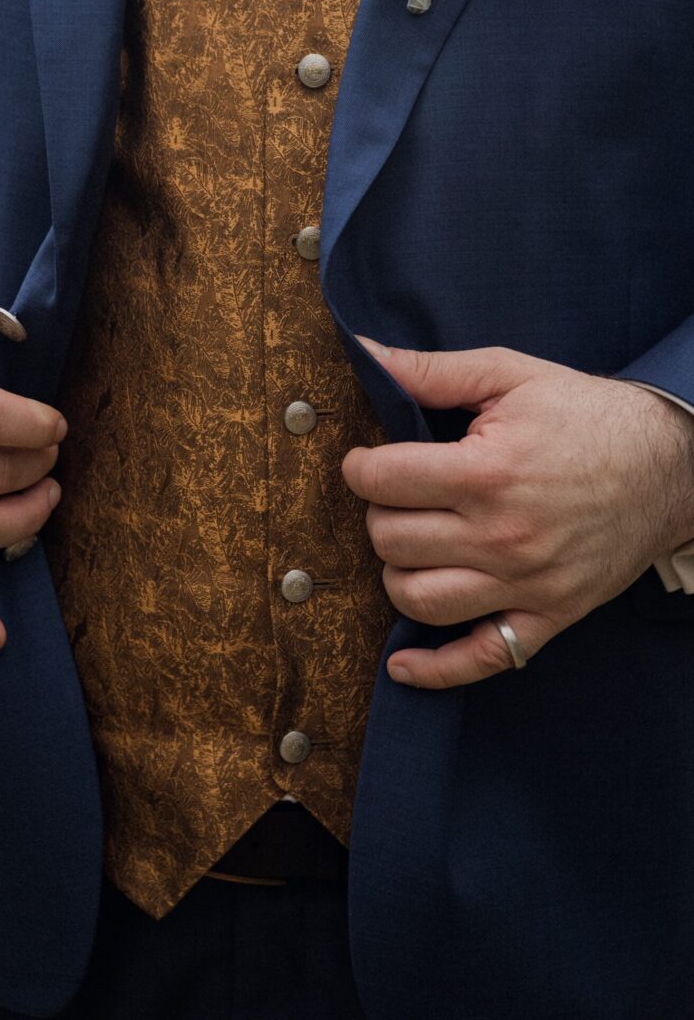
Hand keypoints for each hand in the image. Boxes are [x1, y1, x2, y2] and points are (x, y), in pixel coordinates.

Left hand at [342, 340, 693, 688]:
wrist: (671, 462)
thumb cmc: (585, 414)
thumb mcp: (511, 375)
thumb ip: (433, 370)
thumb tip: (366, 355)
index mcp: (489, 472)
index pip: (383, 481)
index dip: (361, 466)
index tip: (367, 460)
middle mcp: (504, 536)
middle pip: (391, 540)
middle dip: (380, 513)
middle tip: (399, 495)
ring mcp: (526, 584)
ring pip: (417, 599)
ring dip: (397, 572)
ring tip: (413, 542)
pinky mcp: (548, 616)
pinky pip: (481, 658)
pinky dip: (434, 669)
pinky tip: (401, 662)